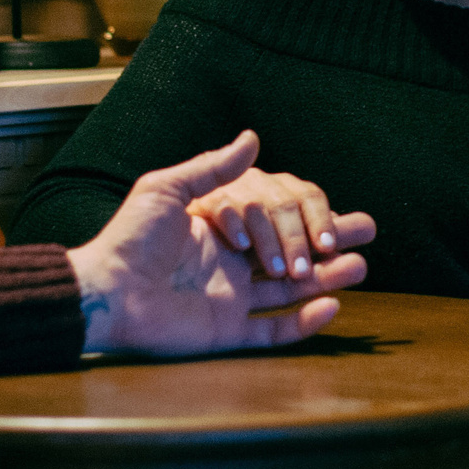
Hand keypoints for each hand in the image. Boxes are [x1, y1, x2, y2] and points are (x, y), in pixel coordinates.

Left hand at [67, 132, 377, 356]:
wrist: (105, 288)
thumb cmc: (128, 236)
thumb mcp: (166, 189)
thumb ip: (212, 167)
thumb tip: (252, 136)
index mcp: (221, 232)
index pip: (276, 222)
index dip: (309, 217)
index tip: (340, 210)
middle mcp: (231, 266)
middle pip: (292, 256)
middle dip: (329, 247)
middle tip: (364, 236)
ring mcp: (230, 300)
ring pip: (290, 292)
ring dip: (326, 280)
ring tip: (360, 267)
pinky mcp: (225, 332)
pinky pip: (272, 331)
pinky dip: (303, 323)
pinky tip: (330, 307)